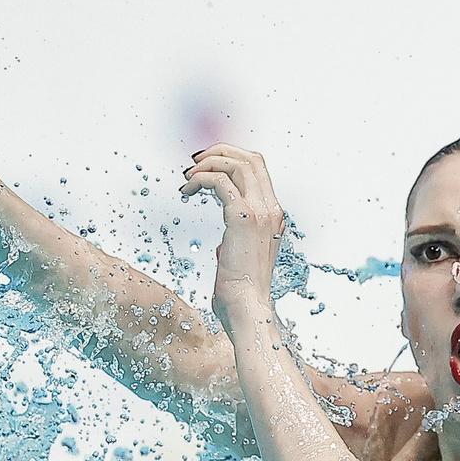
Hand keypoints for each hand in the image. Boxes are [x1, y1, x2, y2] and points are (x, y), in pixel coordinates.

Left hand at [182, 144, 285, 323]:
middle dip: (220, 151)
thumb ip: (239, 245)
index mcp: (274, 215)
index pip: (259, 169)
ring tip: (187, 177)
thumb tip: (225, 244)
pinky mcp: (242, 218)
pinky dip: (200, 179)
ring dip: (208, 163)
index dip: (232, 158)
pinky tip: (186, 191)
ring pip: (237, 164)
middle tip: (194, 161)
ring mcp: (260, 212)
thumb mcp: (244, 260)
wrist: (248, 309)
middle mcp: (271, 209)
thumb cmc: (241, 292)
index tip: (207, 165)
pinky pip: (219, 182)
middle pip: (251, 158)